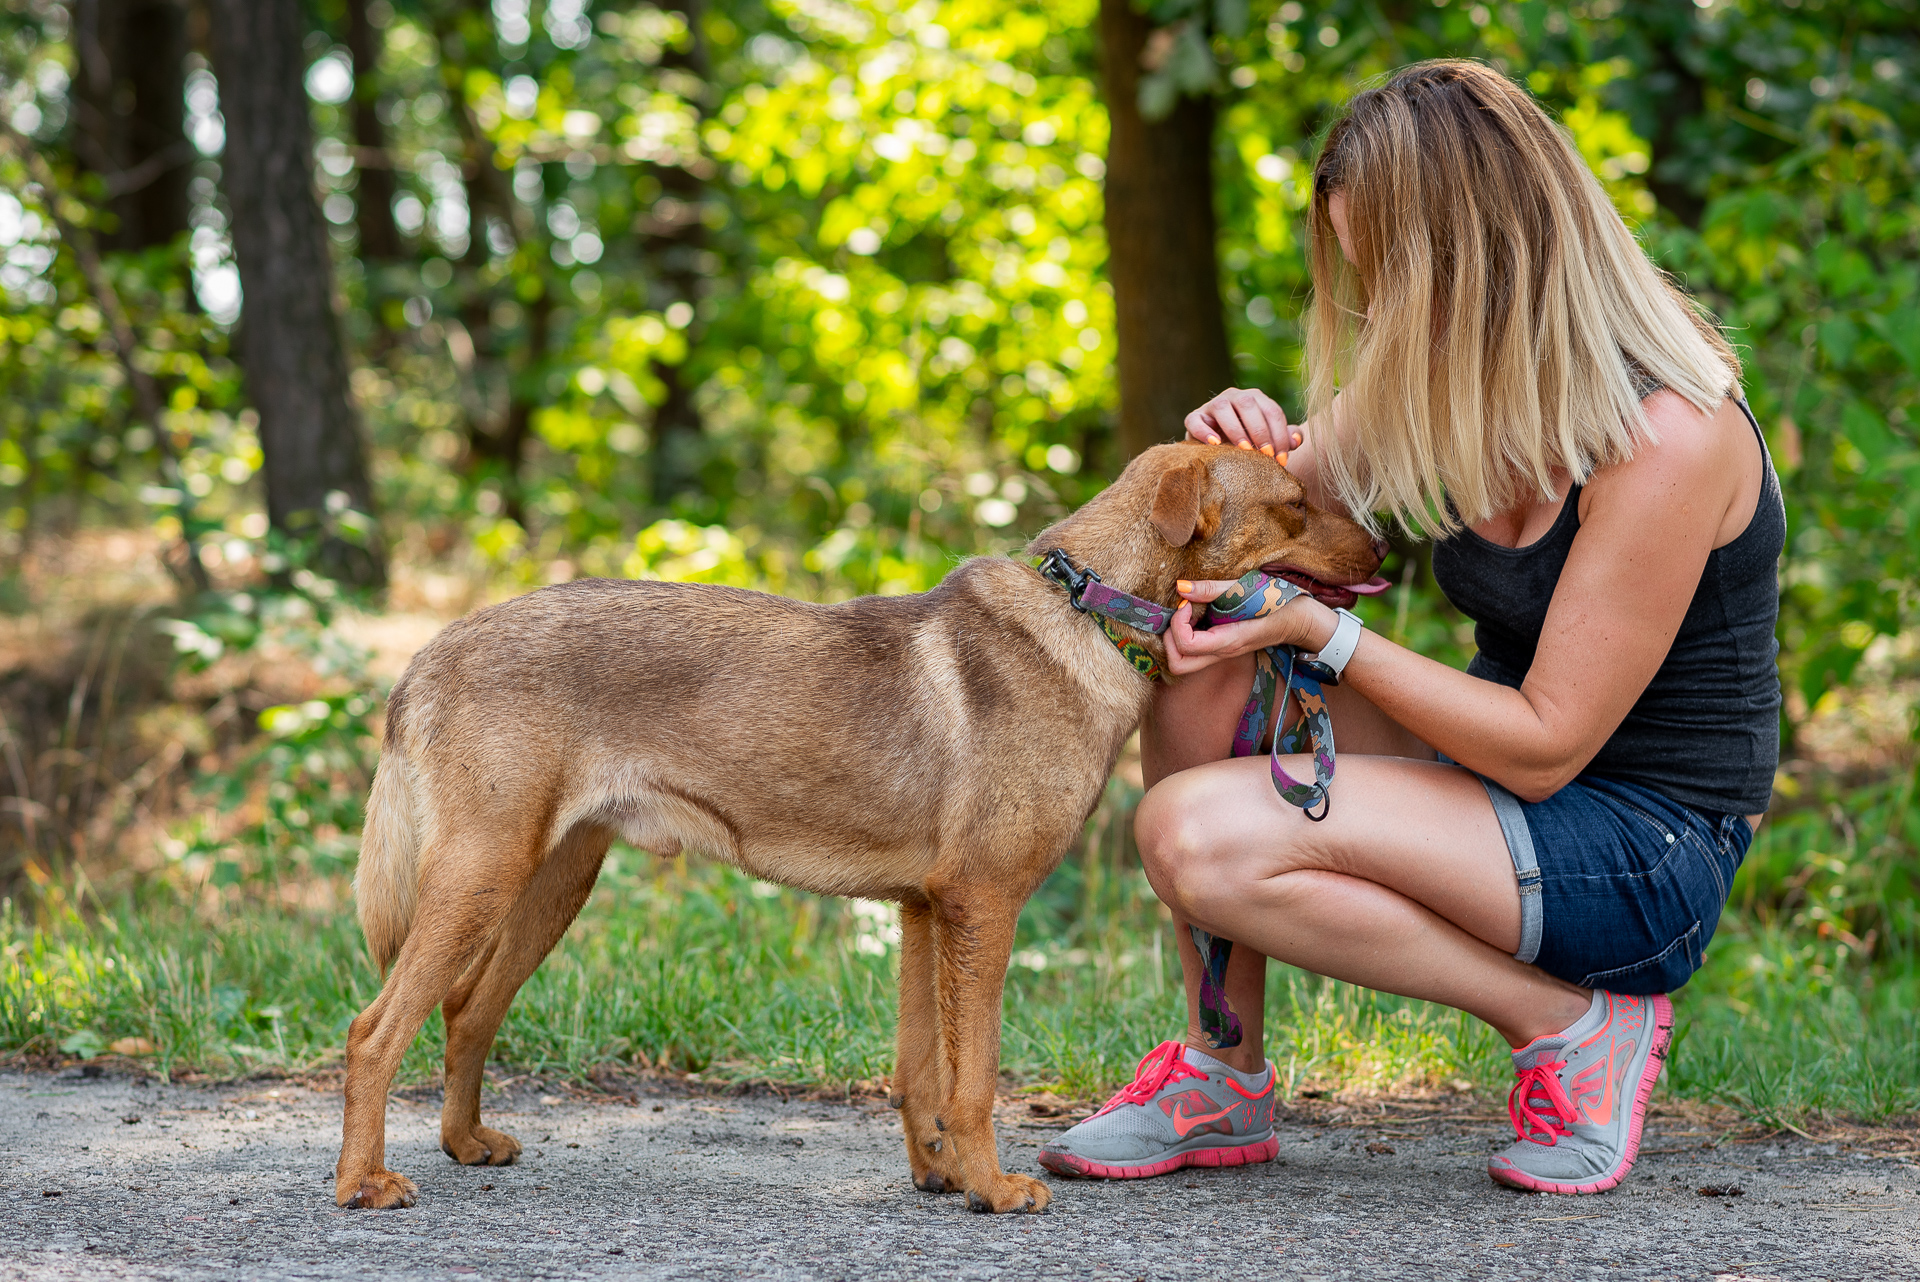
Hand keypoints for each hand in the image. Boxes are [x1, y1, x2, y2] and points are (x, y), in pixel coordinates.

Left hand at [1163, 579, 1335, 676]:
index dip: (1177, 622)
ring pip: (1183, 662)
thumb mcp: (1249, 589)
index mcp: (1229, 641)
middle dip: (1168, 638)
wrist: (1305, 620)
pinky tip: (1196, 613)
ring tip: (1187, 611)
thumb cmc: (1281, 601)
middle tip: (1180, 612)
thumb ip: (1213, 589)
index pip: (1186, 646)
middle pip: (1177, 665)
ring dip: (1175, 638)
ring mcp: (1222, 653)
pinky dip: (1185, 635)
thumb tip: (1181, 587)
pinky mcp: (1223, 647)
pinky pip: (1194, 651)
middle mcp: (1223, 652)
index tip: (1187, 601)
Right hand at [1184, 387, 1304, 457]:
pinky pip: (1196, 420)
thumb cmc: (1249, 443)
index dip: (1279, 435)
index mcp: (1256, 399)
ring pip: (1223, 407)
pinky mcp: (1194, 417)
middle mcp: (1235, 396)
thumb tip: (1296, 440)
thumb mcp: (1269, 440)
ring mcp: (1213, 405)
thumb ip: (1286, 438)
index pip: (1272, 411)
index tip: (1281, 459)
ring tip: (1244, 450)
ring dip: (1236, 429)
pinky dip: (1204, 431)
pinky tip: (1215, 444)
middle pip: (1248, 405)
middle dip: (1260, 431)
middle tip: (1266, 456)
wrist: (1217, 449)